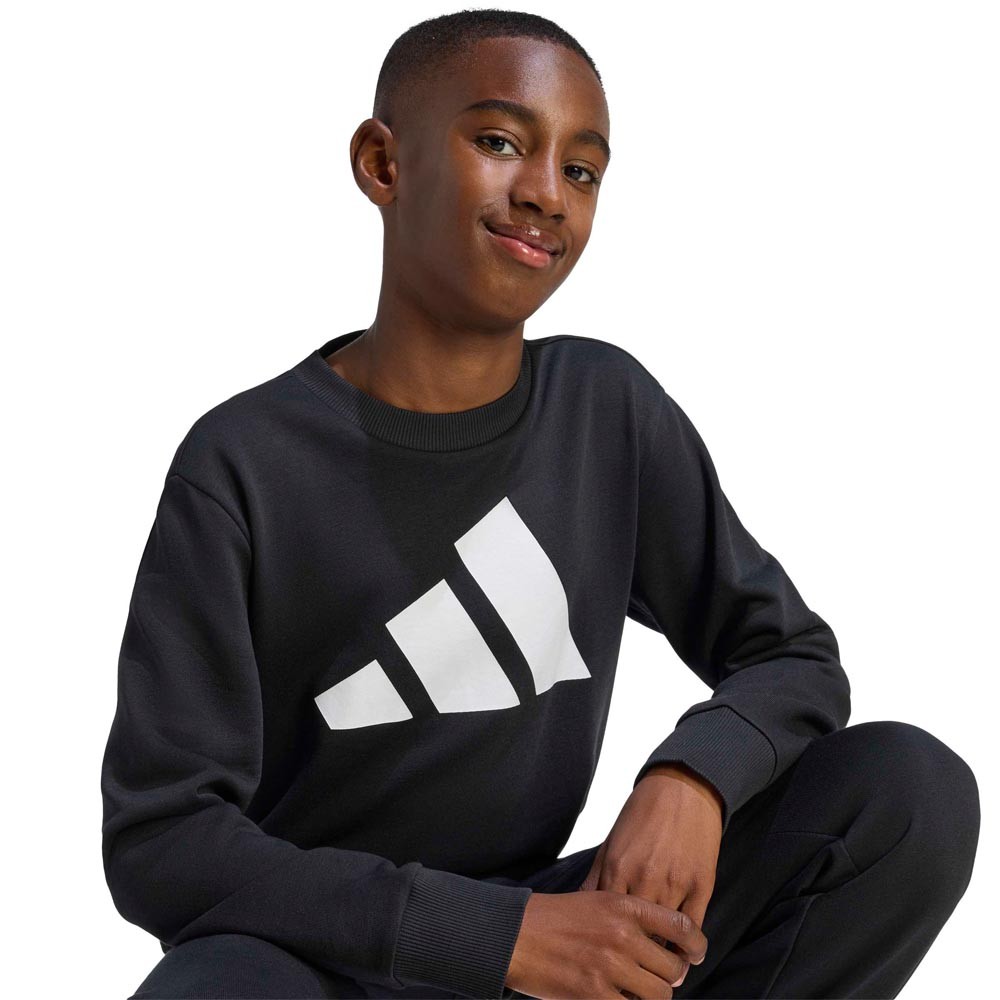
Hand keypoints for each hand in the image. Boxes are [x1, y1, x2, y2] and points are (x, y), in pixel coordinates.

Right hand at [506, 888, 707, 999]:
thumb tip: (670, 940)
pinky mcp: (594, 994)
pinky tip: (616, 996)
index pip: (681, 926)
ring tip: (635, 990)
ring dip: (651, 997)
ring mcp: (609, 966)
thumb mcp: (599, 900)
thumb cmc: (558, 917)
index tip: (695, 954)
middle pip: (673, 968)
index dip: (696, 944)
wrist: (517, 935)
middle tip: (656, 977)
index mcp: (625, 906)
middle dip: (669, 978)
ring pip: (659, 995)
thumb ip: (632, 916)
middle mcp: (621, 934)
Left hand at [577, 764, 722, 989]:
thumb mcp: (612, 841)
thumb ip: (597, 876)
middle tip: (632, 983)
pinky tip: (687, 959)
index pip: (606, 923)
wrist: (682, 788)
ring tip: (660, 980)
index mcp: (617, 867)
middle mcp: (644, 877)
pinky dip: (690, 949)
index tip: (604, 968)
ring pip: (665, 939)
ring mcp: (674, 881)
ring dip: (662, 963)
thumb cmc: (642, 815)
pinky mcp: (701, 883)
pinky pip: (693, 927)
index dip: (605, 949)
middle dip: (633, 963)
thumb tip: (580, 909)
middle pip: (635, 937)